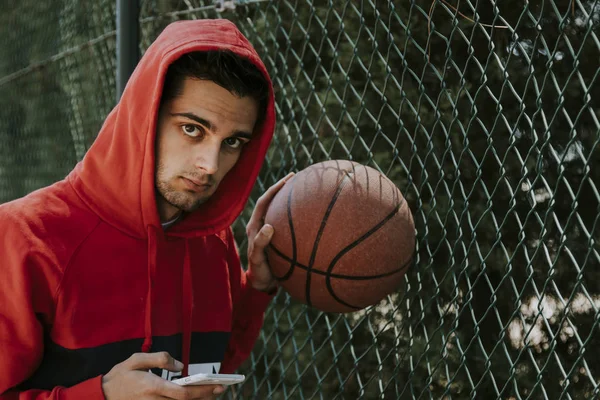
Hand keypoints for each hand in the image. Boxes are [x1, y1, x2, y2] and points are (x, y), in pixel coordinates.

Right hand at [101, 352, 224, 399]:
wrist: (102, 395)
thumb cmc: (121, 375)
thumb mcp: (136, 359)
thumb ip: (159, 358)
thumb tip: (180, 365)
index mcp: (152, 386)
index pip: (182, 393)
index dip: (201, 391)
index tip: (216, 385)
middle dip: (205, 396)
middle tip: (220, 389)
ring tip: (212, 392)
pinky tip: (196, 397)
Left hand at [246, 172, 294, 292]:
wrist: (262, 284)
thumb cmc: (259, 272)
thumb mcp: (257, 258)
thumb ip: (260, 244)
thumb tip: (268, 227)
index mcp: (255, 226)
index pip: (264, 202)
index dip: (274, 189)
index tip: (287, 180)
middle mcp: (262, 225)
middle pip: (272, 201)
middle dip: (282, 188)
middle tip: (296, 178)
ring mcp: (270, 231)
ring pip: (280, 211)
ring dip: (289, 200)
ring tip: (303, 191)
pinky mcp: (278, 238)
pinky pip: (288, 223)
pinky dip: (297, 216)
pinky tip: (311, 215)